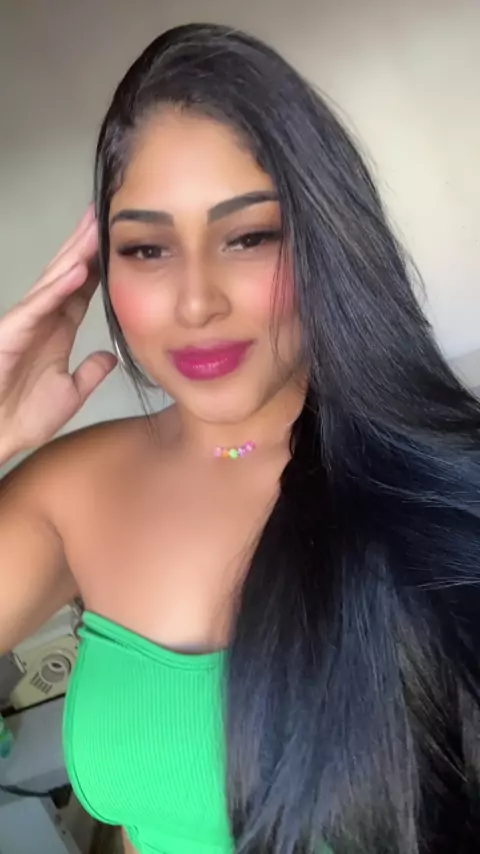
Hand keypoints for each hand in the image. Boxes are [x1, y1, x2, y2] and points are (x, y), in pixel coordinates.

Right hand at [0, 205, 116, 460]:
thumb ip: (90, 372)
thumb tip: (111, 356)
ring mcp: (26, 323)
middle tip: (103, 213)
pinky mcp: (12, 333)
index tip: (118, 242)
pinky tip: (77, 271)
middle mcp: (42, 320)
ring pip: (53, 281)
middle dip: (85, 244)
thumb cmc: (21, 416)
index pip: (82, 290)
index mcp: (57, 330)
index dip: (100, 266)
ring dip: (75, 255)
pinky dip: (57, 288)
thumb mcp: (69, 393)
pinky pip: (37, 306)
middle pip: (68, 273)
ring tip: (95, 228)